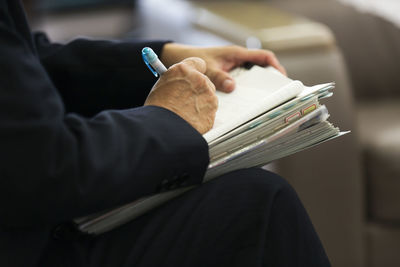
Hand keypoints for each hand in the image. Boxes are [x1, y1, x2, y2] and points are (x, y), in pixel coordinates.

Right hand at [144, 57, 217, 133]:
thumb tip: (179, 81)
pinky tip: (190, 120)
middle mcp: (199, 79)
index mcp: (184, 70)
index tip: (192, 77)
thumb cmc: (158, 109)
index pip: (198, 63)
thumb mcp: (162, 86)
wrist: (164, 128)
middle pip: (205, 81)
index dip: (195, 71)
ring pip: (208, 97)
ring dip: (201, 103)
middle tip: (187, 99)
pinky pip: (210, 112)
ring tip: (185, 113)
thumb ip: (175, 80)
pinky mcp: (213, 111)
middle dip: (199, 89)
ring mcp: (209, 96)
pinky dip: (203, 116)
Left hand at [161, 43, 285, 92]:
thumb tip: (232, 87)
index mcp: (237, 54)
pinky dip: (243, 90)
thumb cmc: (194, 58)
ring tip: (261, 101)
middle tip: (275, 95)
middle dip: (268, 80)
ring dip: (255, 87)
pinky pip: (240, 82)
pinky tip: (242, 102)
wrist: (179, 58)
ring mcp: (233, 68)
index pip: (264, 56)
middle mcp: (238, 60)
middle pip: (260, 68)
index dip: (275, 66)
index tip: (282, 78)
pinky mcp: (227, 75)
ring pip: (250, 77)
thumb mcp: (207, 68)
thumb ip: (218, 77)